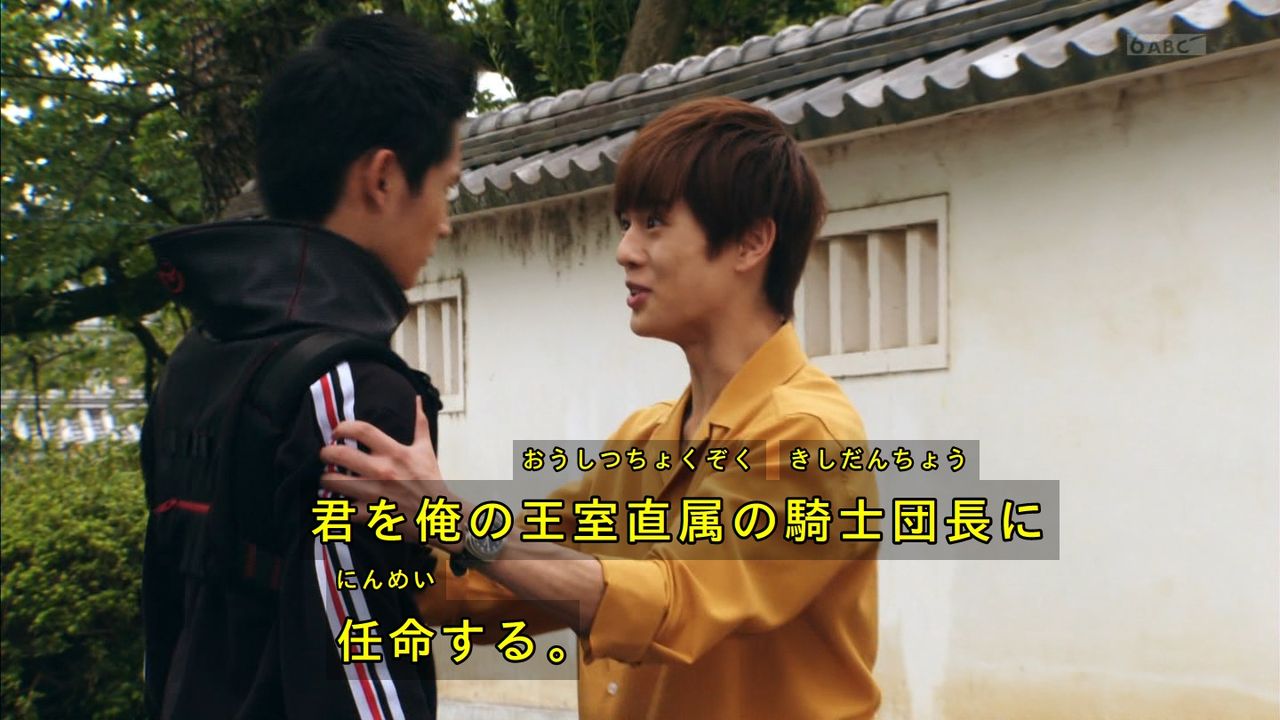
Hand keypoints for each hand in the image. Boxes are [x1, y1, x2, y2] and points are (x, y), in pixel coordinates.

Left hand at [319, 397, 455, 543]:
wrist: (438, 514)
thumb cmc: (431, 480)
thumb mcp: (426, 450)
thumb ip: (420, 423)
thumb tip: (418, 399)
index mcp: (395, 452)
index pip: (362, 430)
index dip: (343, 427)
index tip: (337, 432)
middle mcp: (382, 471)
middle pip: (340, 454)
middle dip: (326, 453)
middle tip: (325, 454)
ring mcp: (375, 493)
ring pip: (334, 482)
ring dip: (325, 479)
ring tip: (327, 478)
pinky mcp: (371, 513)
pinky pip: (343, 509)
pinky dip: (335, 507)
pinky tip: (334, 502)